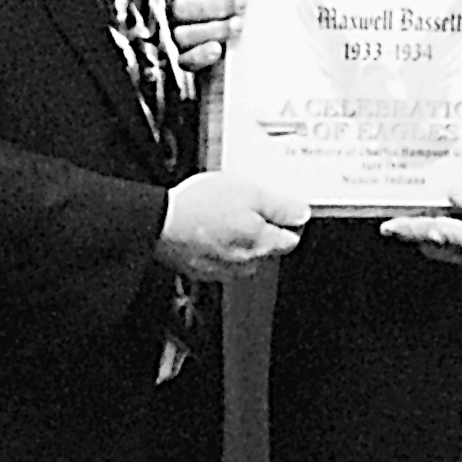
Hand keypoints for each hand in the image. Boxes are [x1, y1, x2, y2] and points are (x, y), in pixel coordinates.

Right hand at [156, 172, 309, 281]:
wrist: (159, 223)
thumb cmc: (200, 206)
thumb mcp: (248, 191)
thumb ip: (280, 205)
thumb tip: (302, 213)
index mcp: (262, 245)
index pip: (291, 239)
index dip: (288, 220)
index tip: (278, 206)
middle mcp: (247, 264)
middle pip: (268, 248)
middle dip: (263, 227)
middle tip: (244, 203)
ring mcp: (224, 270)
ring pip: (244, 254)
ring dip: (239, 236)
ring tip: (222, 213)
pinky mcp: (202, 270)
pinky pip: (221, 258)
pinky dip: (219, 245)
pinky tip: (207, 227)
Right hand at [169, 0, 245, 71]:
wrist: (231, 32)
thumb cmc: (231, 1)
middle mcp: (173, 8)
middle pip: (182, 8)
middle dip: (216, 6)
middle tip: (242, 3)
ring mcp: (176, 34)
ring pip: (183, 35)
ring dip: (214, 30)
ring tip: (238, 25)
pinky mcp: (183, 57)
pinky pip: (185, 60)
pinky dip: (201, 55)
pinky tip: (218, 49)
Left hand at [379, 186, 461, 280]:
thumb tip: (453, 194)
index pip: (436, 235)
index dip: (409, 229)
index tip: (388, 226)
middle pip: (437, 245)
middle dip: (419, 230)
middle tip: (404, 210)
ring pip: (450, 249)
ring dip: (438, 232)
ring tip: (432, 208)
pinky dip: (457, 235)